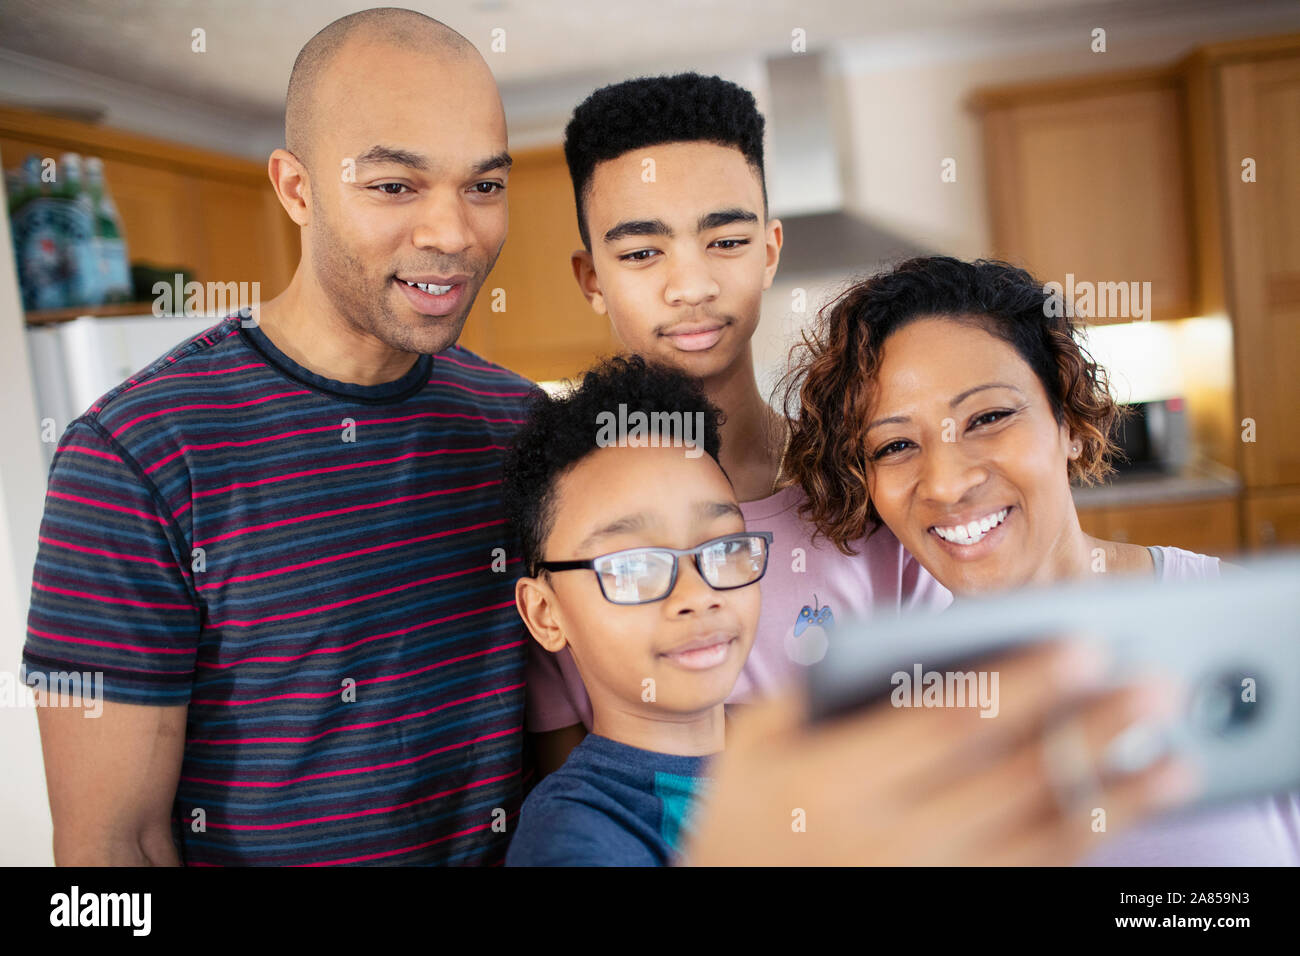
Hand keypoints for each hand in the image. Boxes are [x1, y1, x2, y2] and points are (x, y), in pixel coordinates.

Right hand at [681, 641, 1196, 865]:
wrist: (732, 917)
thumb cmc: (743, 820)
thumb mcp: (754, 744)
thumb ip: (817, 690)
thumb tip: (910, 646)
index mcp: (832, 780)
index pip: (948, 720)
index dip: (1023, 681)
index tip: (1084, 643)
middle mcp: (884, 841)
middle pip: (1011, 778)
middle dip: (1088, 729)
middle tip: (1155, 686)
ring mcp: (921, 888)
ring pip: (1036, 842)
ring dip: (1112, 798)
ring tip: (1172, 760)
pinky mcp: (946, 914)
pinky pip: (1026, 882)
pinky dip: (1080, 848)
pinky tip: (1117, 816)